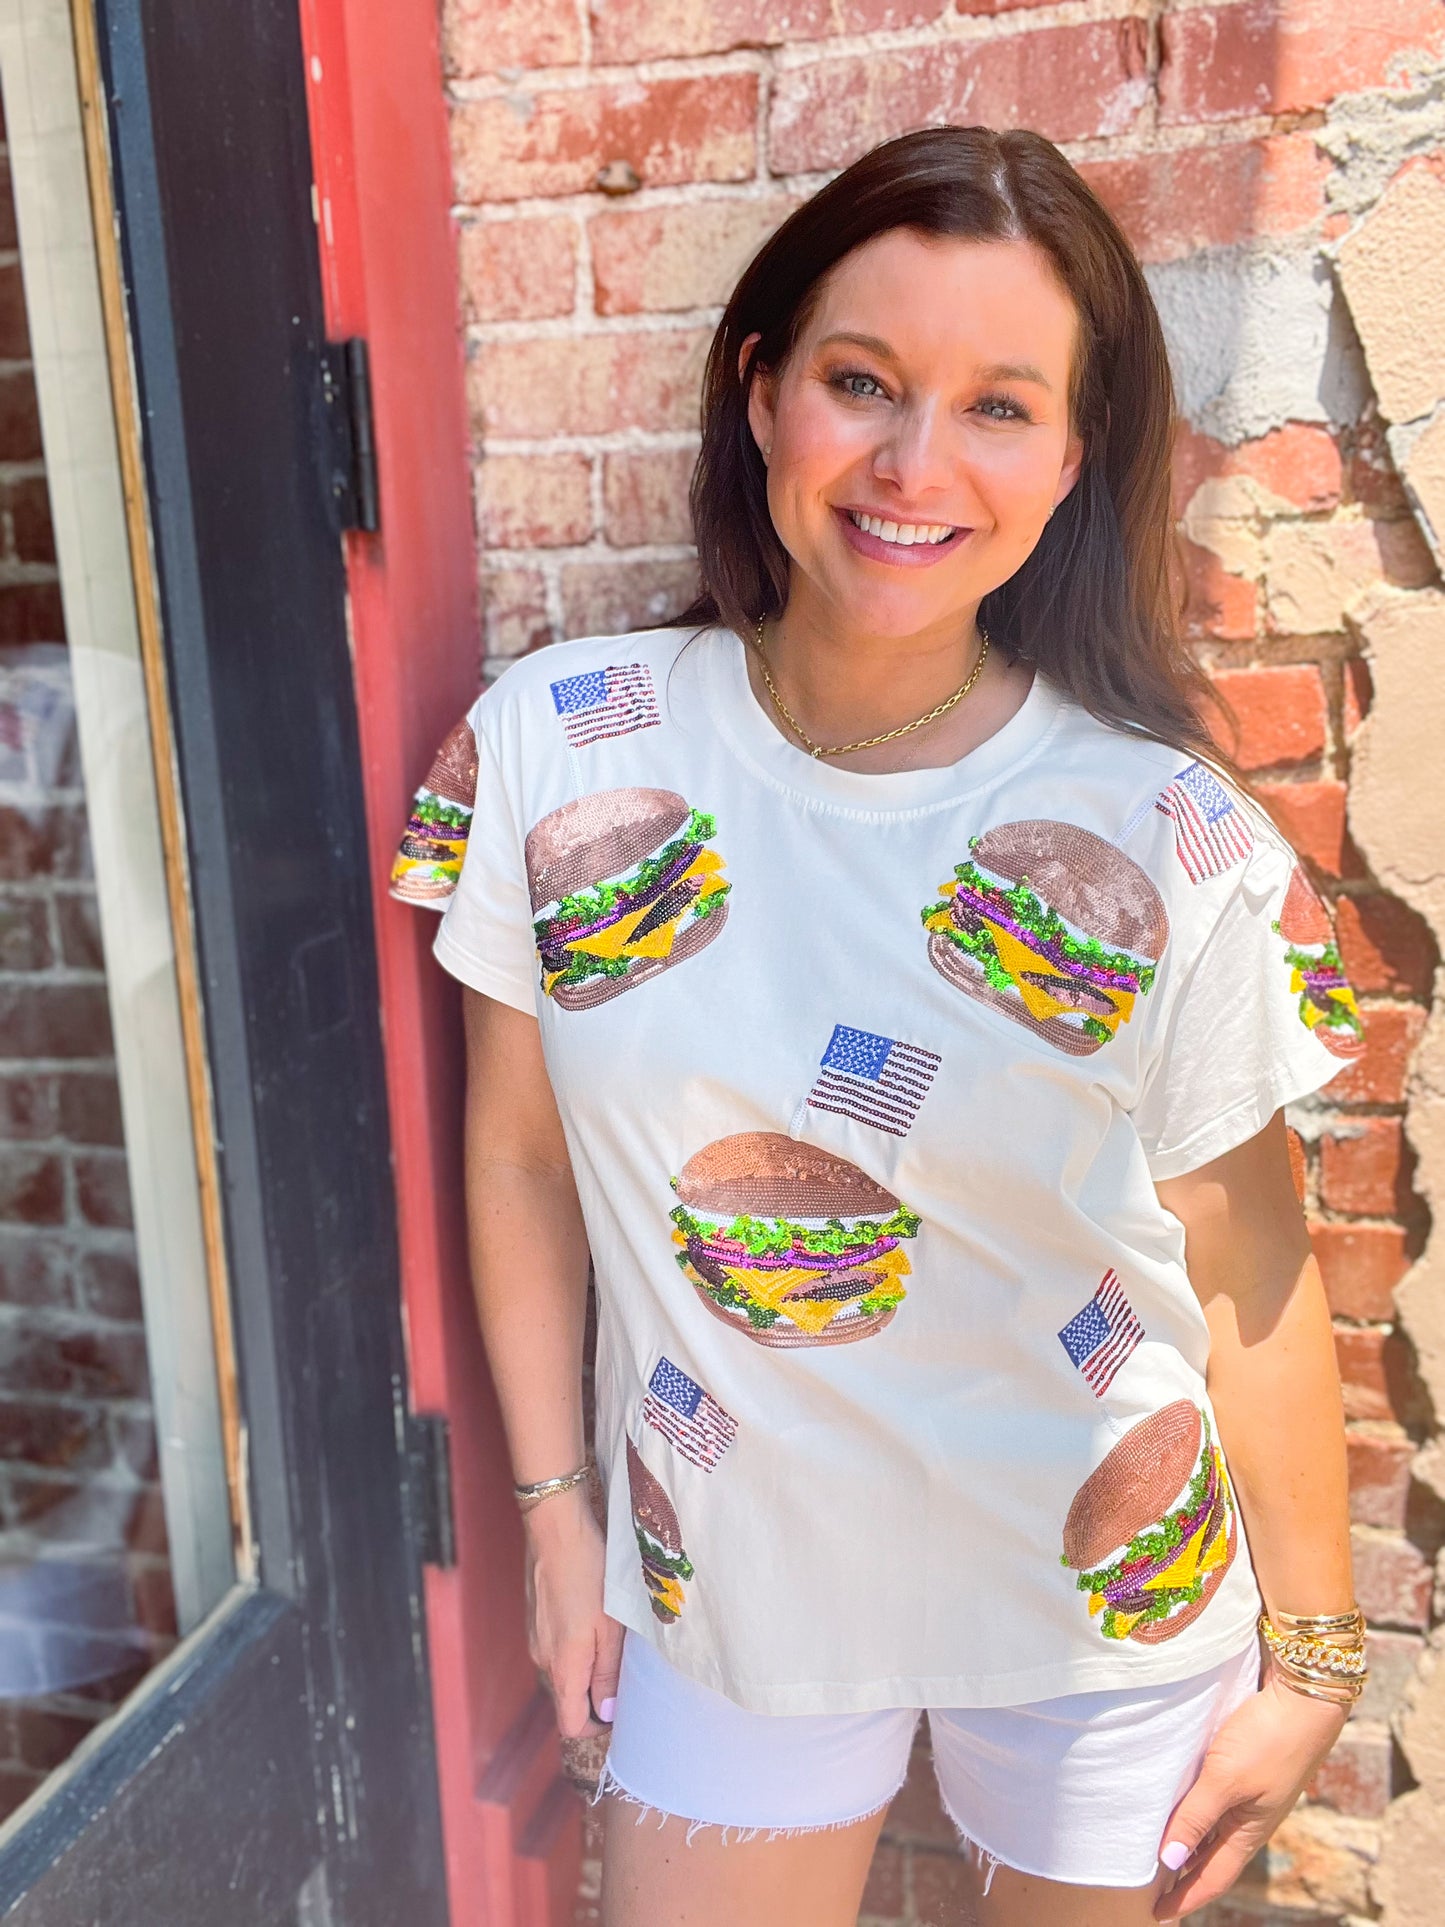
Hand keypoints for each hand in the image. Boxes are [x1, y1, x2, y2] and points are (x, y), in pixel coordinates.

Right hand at [523, 1484, 624, 1739]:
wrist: (557, 1530)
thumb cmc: (589, 1574)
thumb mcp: (610, 1626)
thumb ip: (608, 1672)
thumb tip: (608, 1712)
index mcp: (563, 1668)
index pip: (571, 1725)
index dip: (597, 1727)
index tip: (621, 1709)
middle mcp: (543, 1660)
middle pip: (568, 1698)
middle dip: (596, 1693)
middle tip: (625, 1665)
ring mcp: (536, 1639)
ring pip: (564, 1671)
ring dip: (587, 1666)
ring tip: (613, 1636)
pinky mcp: (536, 1619)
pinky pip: (557, 1648)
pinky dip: (576, 1645)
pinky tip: (593, 1616)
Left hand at [1154, 1667, 1349, 1919]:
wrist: (1304, 1698)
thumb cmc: (1267, 1739)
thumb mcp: (1225, 1780)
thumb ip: (1195, 1817)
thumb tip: (1170, 1861)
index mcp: (1249, 1832)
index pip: (1212, 1877)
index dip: (1185, 1897)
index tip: (1157, 1915)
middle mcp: (1250, 1819)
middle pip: (1212, 1858)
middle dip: (1184, 1878)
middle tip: (1152, 1890)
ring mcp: (1250, 1795)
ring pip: (1212, 1830)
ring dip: (1188, 1844)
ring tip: (1158, 1852)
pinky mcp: (1246, 1768)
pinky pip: (1215, 1802)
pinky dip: (1196, 1813)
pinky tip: (1179, 1803)